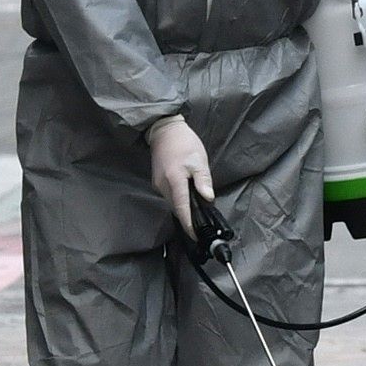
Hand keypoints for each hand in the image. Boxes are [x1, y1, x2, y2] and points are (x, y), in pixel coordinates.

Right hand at [146, 114, 217, 235]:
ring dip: (183, 209)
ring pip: (172, 203)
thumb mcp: (199, 160)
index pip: (182, 209)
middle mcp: (163, 186)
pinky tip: (188, 199)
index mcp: (174, 181)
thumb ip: (203, 180)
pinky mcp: (157, 181)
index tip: (196, 235)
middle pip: (176, 208)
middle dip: (188, 218)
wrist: (164, 130)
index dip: (189, 224)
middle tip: (201, 226)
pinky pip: (169, 196)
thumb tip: (208, 198)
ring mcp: (158, 184)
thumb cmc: (184, 143)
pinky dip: (179, 200)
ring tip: (197, 214)